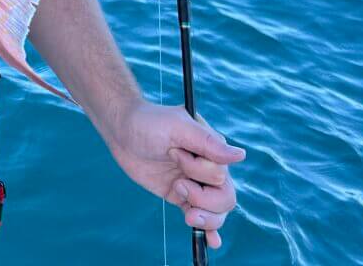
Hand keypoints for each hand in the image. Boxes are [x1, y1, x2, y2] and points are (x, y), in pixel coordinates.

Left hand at [102, 100, 244, 249]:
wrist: (122, 130)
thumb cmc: (148, 122)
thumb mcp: (176, 127)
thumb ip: (207, 143)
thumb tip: (241, 155)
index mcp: (212, 148)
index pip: (220, 174)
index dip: (197, 170)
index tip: (172, 152)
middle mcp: (208, 167)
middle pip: (226, 197)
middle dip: (203, 199)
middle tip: (178, 186)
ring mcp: (195, 182)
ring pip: (218, 211)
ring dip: (207, 218)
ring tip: (188, 216)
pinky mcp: (181, 195)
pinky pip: (200, 215)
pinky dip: (209, 229)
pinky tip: (212, 241)